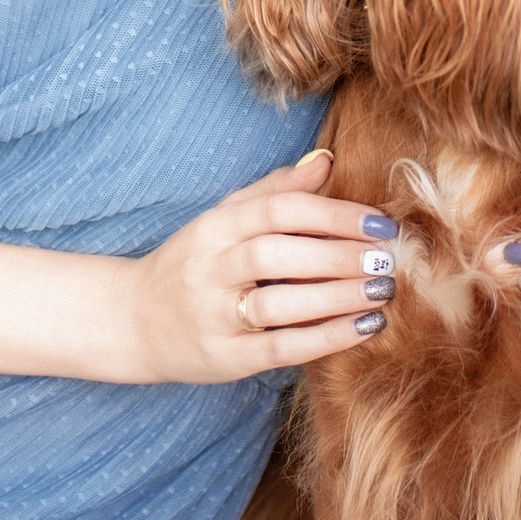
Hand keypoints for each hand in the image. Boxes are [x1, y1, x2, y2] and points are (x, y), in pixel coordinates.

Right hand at [112, 150, 398, 383]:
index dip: (332, 214)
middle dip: (338, 255)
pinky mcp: (226, 357)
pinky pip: (281, 347)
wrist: (132, 321)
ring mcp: (215, 315)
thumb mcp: (223, 218)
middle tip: (388, 258)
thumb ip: (274, 191)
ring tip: (383, 291)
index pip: (277, 211)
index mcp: (215, 227)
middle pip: (277, 254)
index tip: (380, 222)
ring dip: (337, 297)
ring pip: (278, 303)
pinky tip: (365, 327)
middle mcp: (211, 268)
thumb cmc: (192, 263)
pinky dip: (326, 337)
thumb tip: (327, 162)